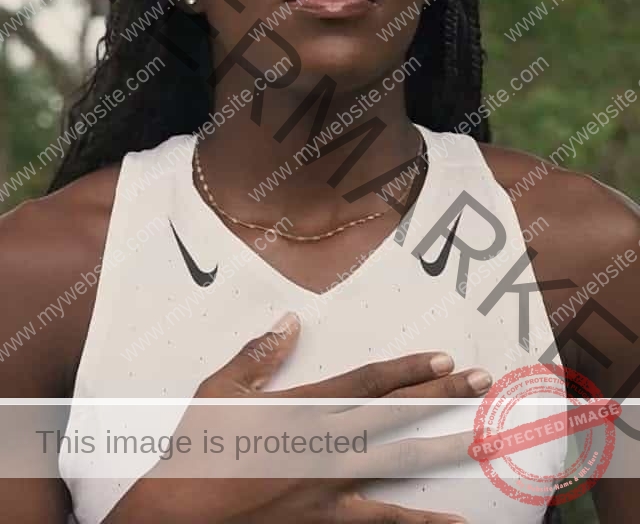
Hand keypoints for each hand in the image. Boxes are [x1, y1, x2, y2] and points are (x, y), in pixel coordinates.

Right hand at [104, 312, 489, 523]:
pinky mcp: (326, 518)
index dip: (409, 368)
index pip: (369, 381)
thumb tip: (290, 320)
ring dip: (443, 445)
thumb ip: (259, 353)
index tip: (444, 358)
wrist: (179, 512)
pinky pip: (383, 521)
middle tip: (484, 382)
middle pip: (396, 413)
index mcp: (304, 406)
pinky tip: (455, 522)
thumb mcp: (221, 388)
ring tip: (484, 437)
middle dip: (442, 396)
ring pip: (399, 461)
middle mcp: (326, 442)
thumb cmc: (198, 447)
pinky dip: (421, 523)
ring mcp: (330, 483)